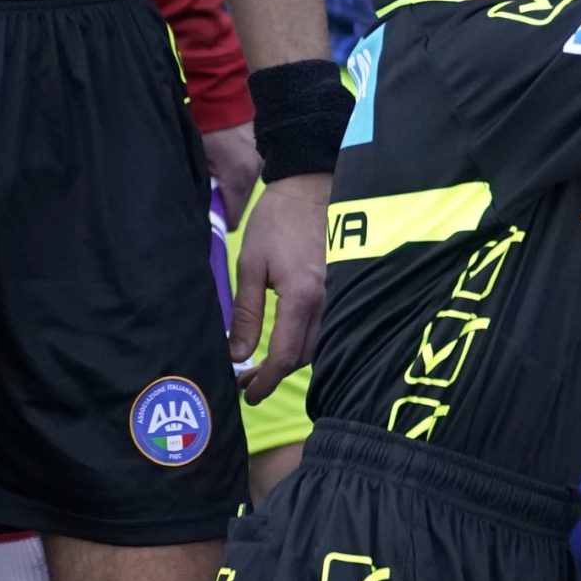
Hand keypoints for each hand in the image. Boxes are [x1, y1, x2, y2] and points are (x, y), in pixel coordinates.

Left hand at [205, 121, 259, 227]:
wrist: (221, 96)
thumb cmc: (204, 128)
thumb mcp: (197, 160)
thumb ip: (202, 189)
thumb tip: (203, 212)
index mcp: (238, 178)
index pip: (232, 219)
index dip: (218, 221)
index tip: (207, 216)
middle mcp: (256, 174)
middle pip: (240, 206)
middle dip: (225, 205)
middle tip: (207, 195)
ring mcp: (261, 164)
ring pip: (244, 191)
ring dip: (231, 190)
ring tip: (215, 178)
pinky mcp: (261, 155)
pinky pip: (249, 177)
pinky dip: (237, 177)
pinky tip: (226, 166)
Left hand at [234, 171, 328, 402]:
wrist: (309, 187)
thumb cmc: (276, 222)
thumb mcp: (250, 266)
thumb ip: (245, 313)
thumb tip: (236, 355)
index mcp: (301, 297)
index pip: (284, 356)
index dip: (264, 381)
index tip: (246, 393)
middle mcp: (327, 301)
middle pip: (302, 357)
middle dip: (274, 375)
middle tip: (248, 380)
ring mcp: (341, 295)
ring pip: (318, 345)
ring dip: (291, 360)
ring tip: (263, 365)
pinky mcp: (343, 287)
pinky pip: (328, 327)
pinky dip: (306, 342)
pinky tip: (288, 341)